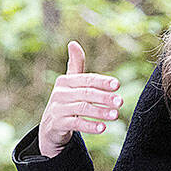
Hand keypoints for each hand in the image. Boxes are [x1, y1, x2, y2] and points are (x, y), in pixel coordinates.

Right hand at [37, 41, 122, 157]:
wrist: (50, 126)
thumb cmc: (66, 101)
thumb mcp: (70, 83)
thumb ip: (75, 65)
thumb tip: (73, 43)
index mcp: (65, 81)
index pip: (86, 79)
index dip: (102, 82)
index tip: (117, 85)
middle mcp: (60, 93)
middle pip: (85, 94)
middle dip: (104, 97)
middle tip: (120, 102)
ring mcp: (57, 109)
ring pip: (82, 109)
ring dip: (100, 112)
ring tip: (116, 115)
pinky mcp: (57, 124)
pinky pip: (76, 124)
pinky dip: (90, 126)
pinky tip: (103, 128)